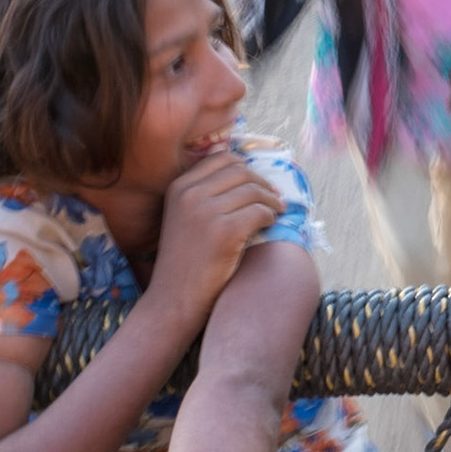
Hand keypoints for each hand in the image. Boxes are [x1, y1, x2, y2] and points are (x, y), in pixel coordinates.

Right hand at [151, 151, 282, 325]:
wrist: (174, 299)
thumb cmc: (185, 260)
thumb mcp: (183, 215)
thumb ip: (203, 188)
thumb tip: (230, 152)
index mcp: (178, 187)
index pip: (222, 158)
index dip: (247, 168)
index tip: (258, 183)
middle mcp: (189, 195)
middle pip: (241, 171)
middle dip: (263, 183)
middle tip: (275, 198)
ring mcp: (205, 212)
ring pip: (253, 191)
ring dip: (271, 201)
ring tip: (276, 212)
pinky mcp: (224, 232)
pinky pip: (260, 212)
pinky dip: (271, 217)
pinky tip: (270, 225)